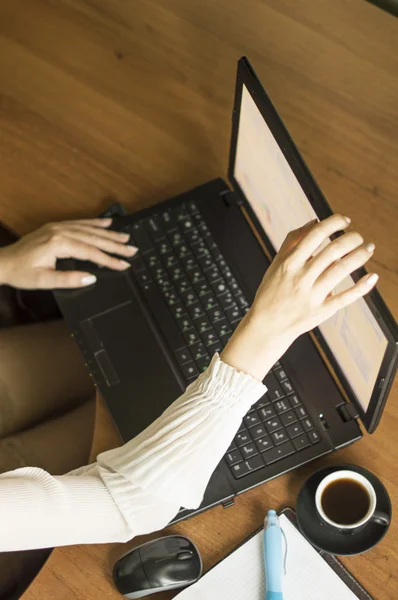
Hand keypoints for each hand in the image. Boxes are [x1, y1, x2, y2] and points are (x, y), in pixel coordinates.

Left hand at [0, 218, 137, 289]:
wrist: (2, 262)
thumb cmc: (21, 272)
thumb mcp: (44, 281)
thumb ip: (68, 279)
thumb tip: (91, 278)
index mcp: (58, 244)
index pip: (90, 252)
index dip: (109, 259)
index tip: (124, 264)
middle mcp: (60, 231)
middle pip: (93, 238)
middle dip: (115, 244)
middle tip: (132, 249)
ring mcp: (58, 227)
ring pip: (89, 228)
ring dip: (108, 233)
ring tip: (125, 237)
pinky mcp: (55, 227)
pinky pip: (79, 222)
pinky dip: (94, 222)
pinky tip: (106, 222)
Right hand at [221, 214, 377, 380]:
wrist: (266, 326)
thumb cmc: (271, 292)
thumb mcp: (276, 264)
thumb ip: (293, 241)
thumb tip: (315, 221)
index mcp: (289, 263)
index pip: (315, 234)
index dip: (334, 223)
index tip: (345, 221)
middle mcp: (301, 277)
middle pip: (333, 250)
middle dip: (352, 238)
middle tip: (358, 236)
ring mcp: (312, 295)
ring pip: (342, 270)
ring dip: (360, 256)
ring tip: (368, 248)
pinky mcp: (322, 311)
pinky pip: (346, 297)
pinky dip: (362, 286)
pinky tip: (372, 276)